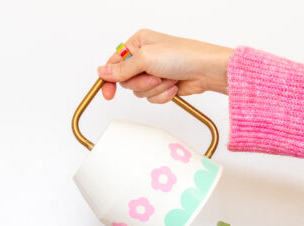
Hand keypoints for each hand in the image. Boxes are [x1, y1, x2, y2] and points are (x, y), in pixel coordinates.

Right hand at [97, 29, 233, 102]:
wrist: (206, 70)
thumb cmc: (183, 56)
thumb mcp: (146, 59)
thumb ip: (122, 69)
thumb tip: (102, 72)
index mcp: (138, 44)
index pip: (114, 64)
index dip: (109, 79)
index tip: (108, 93)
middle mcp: (144, 58)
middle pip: (127, 81)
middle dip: (141, 83)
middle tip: (154, 77)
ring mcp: (153, 73)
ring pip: (139, 92)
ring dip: (154, 89)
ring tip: (167, 79)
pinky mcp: (162, 86)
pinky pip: (152, 98)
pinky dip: (162, 95)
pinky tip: (173, 86)